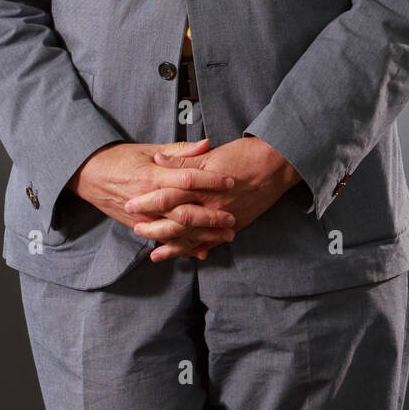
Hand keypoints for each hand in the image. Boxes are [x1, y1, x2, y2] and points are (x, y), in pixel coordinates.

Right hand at [68, 138, 237, 259]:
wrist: (88, 175)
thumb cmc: (120, 158)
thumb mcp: (148, 149)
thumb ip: (179, 151)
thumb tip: (207, 144)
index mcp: (152, 176)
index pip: (187, 178)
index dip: (210, 180)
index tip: (230, 181)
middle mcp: (148, 199)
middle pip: (185, 211)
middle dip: (211, 217)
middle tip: (232, 218)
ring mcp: (142, 216)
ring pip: (176, 231)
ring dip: (202, 235)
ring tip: (224, 237)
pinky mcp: (137, 226)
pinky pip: (163, 240)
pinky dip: (181, 247)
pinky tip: (199, 251)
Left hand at [125, 137, 301, 262]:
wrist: (277, 165)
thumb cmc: (244, 154)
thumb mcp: (211, 154)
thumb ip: (183, 160)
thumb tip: (158, 160)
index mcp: (202, 184)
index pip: (168, 195)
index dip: (148, 200)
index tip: (131, 204)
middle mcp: (211, 204)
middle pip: (177, 220)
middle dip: (155, 227)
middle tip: (136, 229)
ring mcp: (223, 217)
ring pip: (193, 236)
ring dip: (173, 244)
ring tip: (154, 252)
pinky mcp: (234, 224)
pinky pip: (212, 241)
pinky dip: (198, 249)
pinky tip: (186, 255)